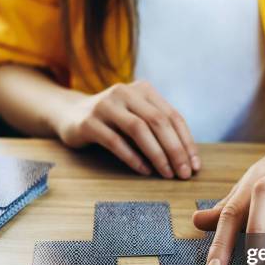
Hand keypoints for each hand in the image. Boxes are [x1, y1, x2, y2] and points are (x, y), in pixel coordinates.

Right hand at [54, 80, 199, 178]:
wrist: (69, 114)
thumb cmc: (112, 122)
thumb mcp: (137, 117)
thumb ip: (158, 129)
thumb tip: (187, 159)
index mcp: (143, 90)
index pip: (172, 116)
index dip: (186, 142)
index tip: (194, 166)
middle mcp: (125, 92)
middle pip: (158, 121)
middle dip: (175, 150)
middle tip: (183, 174)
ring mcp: (106, 105)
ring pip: (138, 129)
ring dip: (157, 154)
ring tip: (166, 174)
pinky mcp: (89, 122)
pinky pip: (115, 141)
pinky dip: (132, 157)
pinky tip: (144, 171)